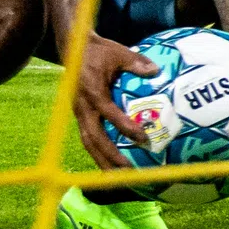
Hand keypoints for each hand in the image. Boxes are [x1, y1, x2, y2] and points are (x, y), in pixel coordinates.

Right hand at [72, 32, 157, 169]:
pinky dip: (98, 153)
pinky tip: (111, 166)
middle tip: (128, 172)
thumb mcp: (118, 52)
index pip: (108, 113)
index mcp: (92, 91)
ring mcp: (78, 113)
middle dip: (110, 157)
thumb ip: (136, 62)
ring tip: (118, 179)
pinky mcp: (79, 116)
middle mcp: (82, 106)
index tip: (141, 138)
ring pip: (88, 143)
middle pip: (94, 138)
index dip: (123, 127)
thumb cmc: (99, 51)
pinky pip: (88, 138)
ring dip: (102, 161)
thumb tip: (156, 71)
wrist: (72, 49)